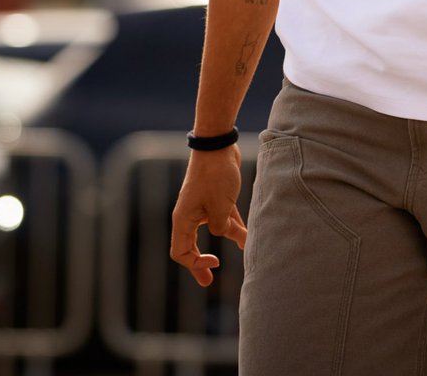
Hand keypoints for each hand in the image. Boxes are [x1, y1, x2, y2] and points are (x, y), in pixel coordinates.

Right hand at [170, 146, 247, 285]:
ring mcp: (202, 206)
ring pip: (211, 231)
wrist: (218, 145)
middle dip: (199, 263)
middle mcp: (189, 215)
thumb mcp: (220, 207)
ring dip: (221, 243)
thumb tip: (226, 233)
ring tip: (229, 258)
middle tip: (207, 281)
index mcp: (183, 219)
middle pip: (190, 246)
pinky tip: (245, 236)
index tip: (215, 262)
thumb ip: (221, 227)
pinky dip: (232, 226)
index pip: (180, 253)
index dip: (195, 263)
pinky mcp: (216, 197)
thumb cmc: (216, 176)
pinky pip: (223, 217)